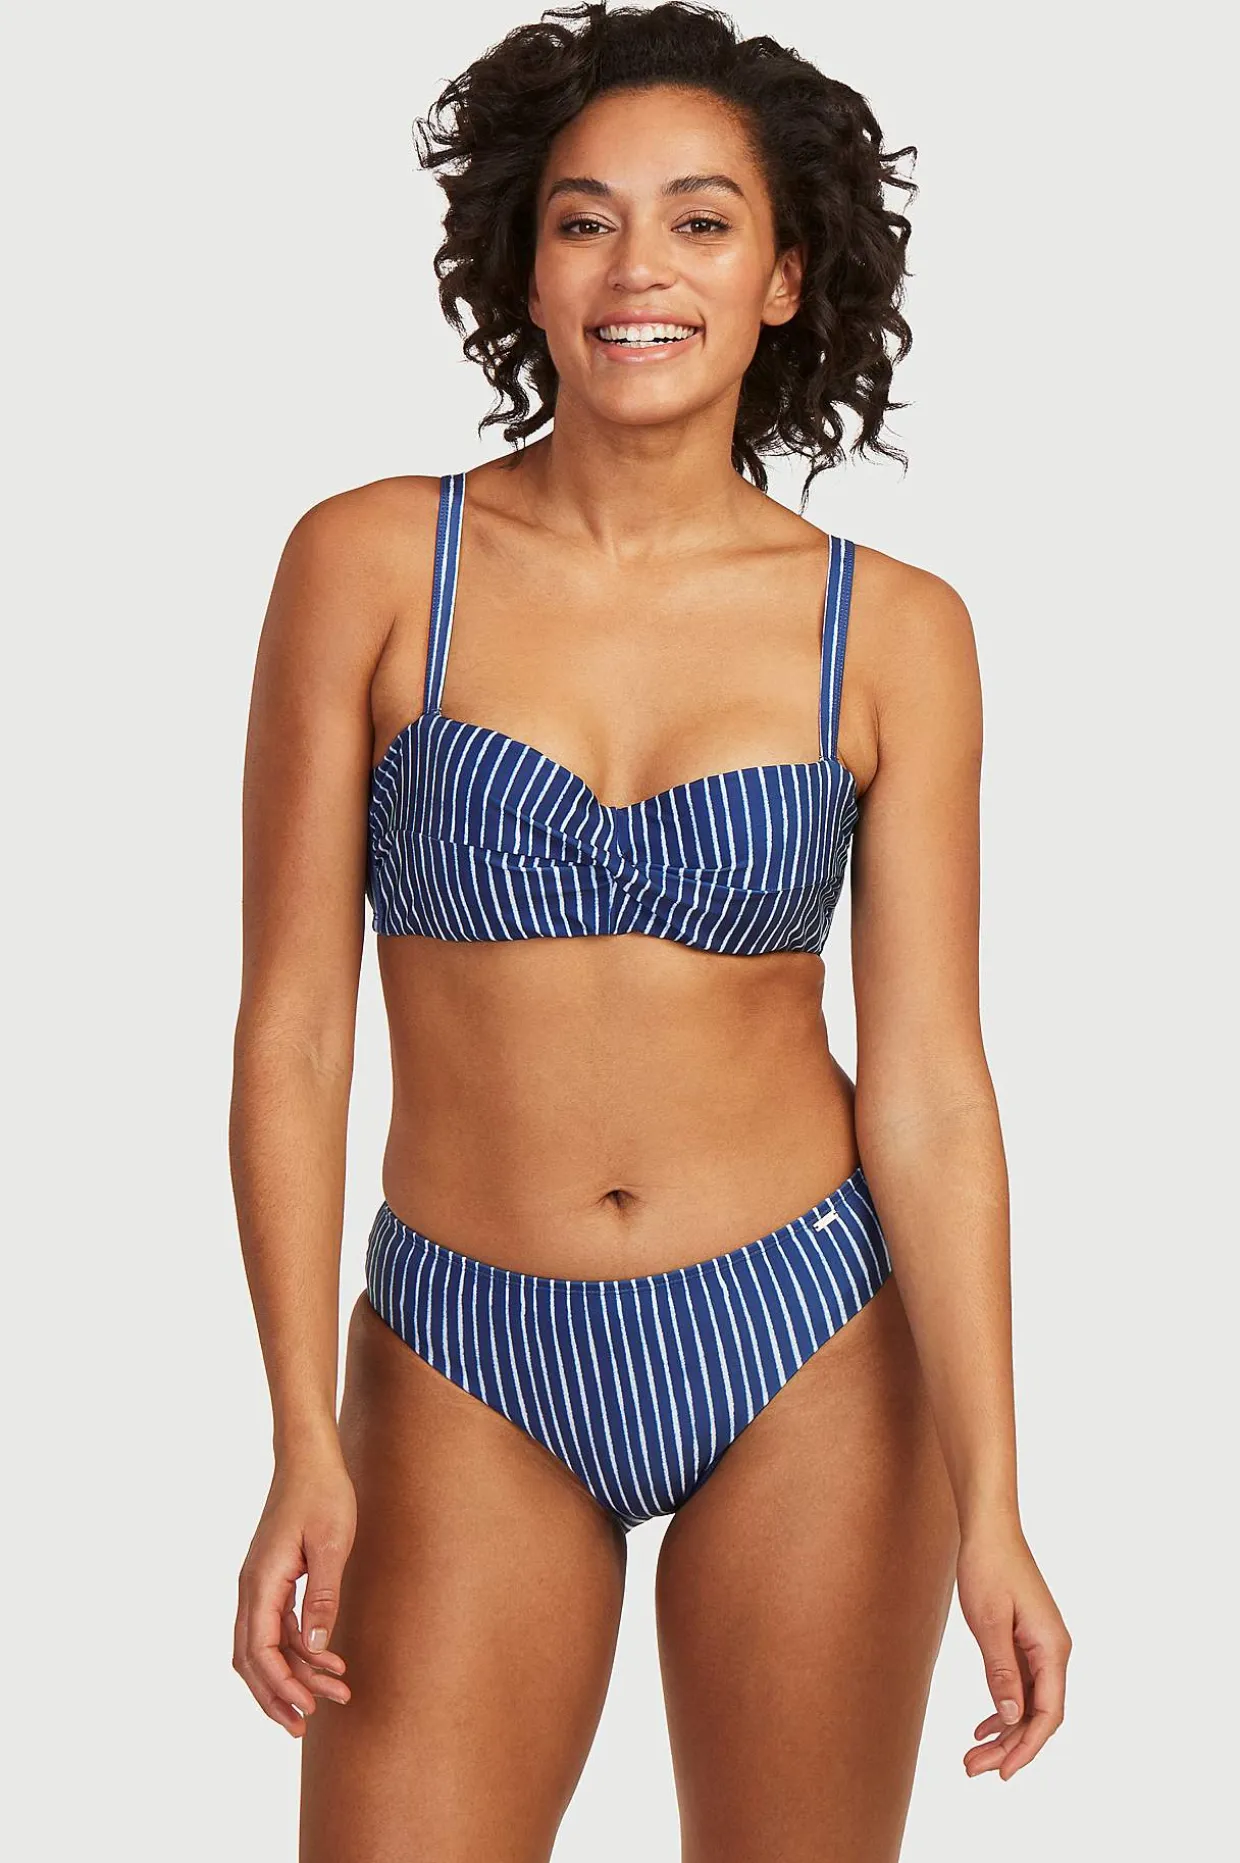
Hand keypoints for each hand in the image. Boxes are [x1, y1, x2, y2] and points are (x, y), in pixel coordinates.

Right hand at [233, 1445, 357, 1735]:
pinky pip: (275, 1627)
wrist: (310, 1458)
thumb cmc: (323, 1494)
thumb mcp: (332, 1544)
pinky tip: (323, 1661)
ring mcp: (258, 1585)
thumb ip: (322, 1596)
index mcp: (260, 1582)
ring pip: (262, 1647)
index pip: (259, 1650)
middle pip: (251, 1659)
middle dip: (276, 1695)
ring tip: (329, 1696)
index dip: (280, 1685)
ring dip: (290, 1675)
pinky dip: (295, 1650)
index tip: (308, 1709)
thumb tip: (316, 1646)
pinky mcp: (272, 1580)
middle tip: (305, 1727)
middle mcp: (251, 1588)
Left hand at [956, 1517, 1071, 1779]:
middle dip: (1009, 1747)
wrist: (989, 1528)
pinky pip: (1021, 1686)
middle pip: (1039, 1715)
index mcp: (1053, 1648)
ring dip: (1004, 1732)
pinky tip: (983, 1726)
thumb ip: (1001, 1670)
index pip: (1048, 1714)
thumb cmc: (988, 1566)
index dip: (1027, 1748)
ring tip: (972, 1756)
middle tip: (972, 1768)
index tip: (1003, 1773)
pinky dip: (1002, 1708)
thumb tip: (1011, 1717)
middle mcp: (1054, 1651)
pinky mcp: (1026, 1640)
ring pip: (1028, 1704)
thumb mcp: (989, 1621)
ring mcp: (1041, 1646)